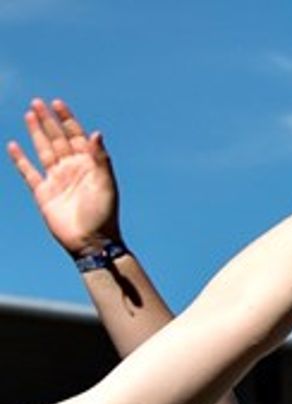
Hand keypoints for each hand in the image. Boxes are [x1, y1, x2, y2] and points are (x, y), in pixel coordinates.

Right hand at [9, 99, 119, 253]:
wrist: (90, 241)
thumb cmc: (103, 214)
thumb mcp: (106, 184)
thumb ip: (100, 159)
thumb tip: (96, 133)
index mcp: (89, 165)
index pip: (77, 137)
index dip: (67, 120)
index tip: (57, 104)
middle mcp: (72, 169)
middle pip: (58, 139)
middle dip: (49, 121)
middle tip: (37, 102)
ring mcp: (57, 179)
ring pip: (44, 150)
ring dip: (36, 132)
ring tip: (30, 114)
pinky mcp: (42, 192)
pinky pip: (28, 171)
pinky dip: (20, 159)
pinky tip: (13, 145)